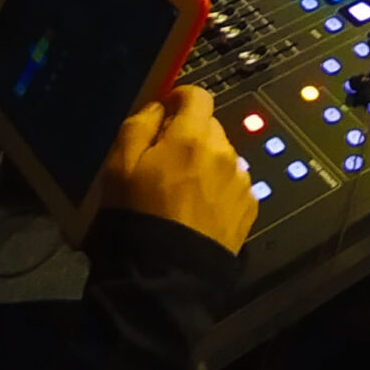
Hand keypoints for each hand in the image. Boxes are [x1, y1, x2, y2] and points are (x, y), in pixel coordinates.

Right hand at [99, 85, 256, 254]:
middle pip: (209, 126)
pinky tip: (198, 209)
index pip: (197, 95)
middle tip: (163, 162)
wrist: (168, 274)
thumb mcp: (119, 165)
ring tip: (181, 191)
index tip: (163, 115)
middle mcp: (225, 152)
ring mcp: (241, 180)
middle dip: (189, 135)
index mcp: (193, 137)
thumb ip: (139, 124)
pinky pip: (233, 183)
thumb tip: (158, 107)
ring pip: (223, 156)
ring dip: (206, 162)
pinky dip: (218, 187)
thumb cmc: (137, 216)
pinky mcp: (249, 207)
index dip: (178, 100)